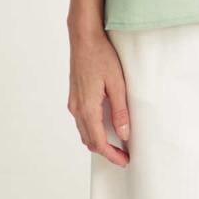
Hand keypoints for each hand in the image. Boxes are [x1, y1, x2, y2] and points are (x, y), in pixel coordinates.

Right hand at [67, 28, 130, 165]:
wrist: (84, 38)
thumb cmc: (101, 56)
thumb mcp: (116, 83)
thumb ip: (120, 110)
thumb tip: (124, 134)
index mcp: (87, 108)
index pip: (98, 142)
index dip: (111, 155)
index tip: (124, 160)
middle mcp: (77, 109)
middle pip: (89, 140)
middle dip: (105, 151)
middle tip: (123, 154)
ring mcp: (73, 102)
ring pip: (84, 131)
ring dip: (98, 141)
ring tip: (116, 142)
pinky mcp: (74, 96)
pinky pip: (81, 121)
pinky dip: (92, 129)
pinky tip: (104, 124)